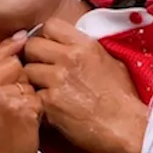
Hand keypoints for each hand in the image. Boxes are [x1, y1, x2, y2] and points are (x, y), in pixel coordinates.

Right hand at [0, 32, 42, 152]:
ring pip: (29, 80)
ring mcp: (4, 97)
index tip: (22, 41)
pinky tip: (25, 125)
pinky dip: (38, 110)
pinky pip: (39, 98)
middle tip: (13, 102)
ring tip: (16, 117)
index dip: (12, 49)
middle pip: (16, 63)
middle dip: (21, 78)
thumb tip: (13, 43)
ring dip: (29, 95)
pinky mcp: (23, 109)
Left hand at [23, 18, 149, 152]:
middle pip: (31, 47)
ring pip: (26, 71)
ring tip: (45, 91)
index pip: (50, 26)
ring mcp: (57, 80)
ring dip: (32, 81)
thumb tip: (73, 47)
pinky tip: (48, 107)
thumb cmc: (122, 99)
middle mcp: (69, 58)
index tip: (49, 48)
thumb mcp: (112, 63)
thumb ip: (87, 51)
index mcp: (85, 46)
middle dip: (33, 58)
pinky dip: (36, 102)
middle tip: (41, 69)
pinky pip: (30, 96)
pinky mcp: (49, 103)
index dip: (46, 37)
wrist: (126, 127)